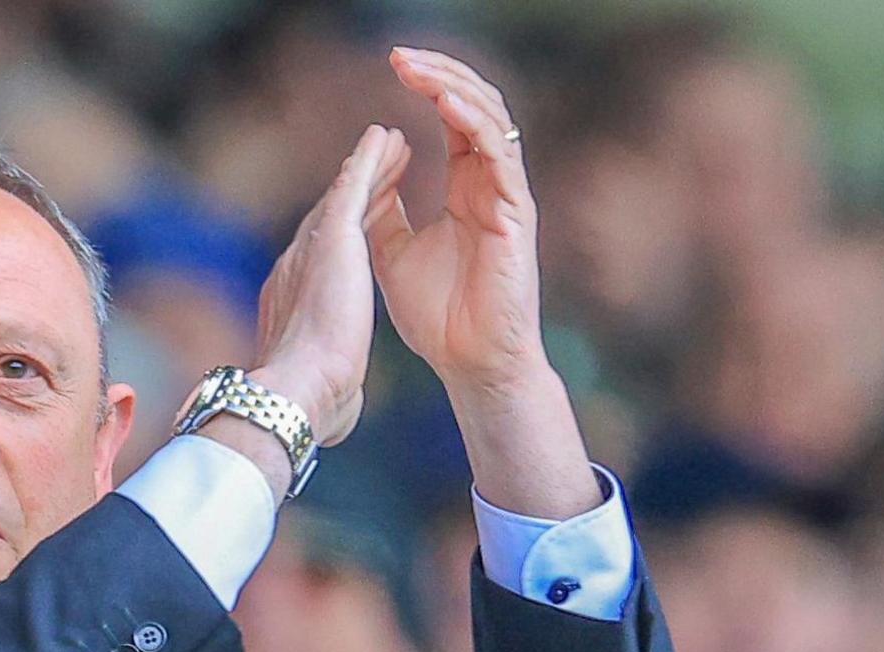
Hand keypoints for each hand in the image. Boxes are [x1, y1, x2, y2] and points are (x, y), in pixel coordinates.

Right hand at [246, 123, 412, 448]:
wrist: (298, 391)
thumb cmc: (313, 402)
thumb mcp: (326, 382)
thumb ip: (332, 376)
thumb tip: (340, 405)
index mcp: (296, 300)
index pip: (325, 258)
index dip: (346, 235)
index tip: (362, 221)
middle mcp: (297, 265)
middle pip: (334, 218)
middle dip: (358, 191)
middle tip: (380, 165)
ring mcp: (312, 248)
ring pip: (344, 195)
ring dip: (368, 167)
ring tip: (392, 143)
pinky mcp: (331, 239)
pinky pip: (354, 188)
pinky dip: (370, 161)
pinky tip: (387, 139)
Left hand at [365, 47, 598, 519]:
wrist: (468, 364)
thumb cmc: (437, 316)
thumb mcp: (392, 250)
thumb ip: (382, 208)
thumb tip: (366, 171)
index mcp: (467, 186)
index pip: (455, 116)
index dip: (429, 85)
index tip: (393, 63)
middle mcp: (492, 184)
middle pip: (476, 106)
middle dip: (440, 74)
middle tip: (400, 55)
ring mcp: (508, 197)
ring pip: (492, 120)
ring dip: (454, 88)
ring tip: (418, 71)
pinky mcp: (517, 215)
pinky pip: (500, 156)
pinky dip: (474, 125)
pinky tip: (446, 106)